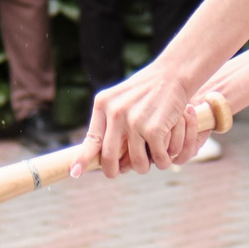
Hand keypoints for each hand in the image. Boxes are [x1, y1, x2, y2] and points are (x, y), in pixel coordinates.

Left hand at [78, 61, 203, 178]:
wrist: (173, 74)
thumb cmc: (147, 89)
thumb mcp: (120, 98)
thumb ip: (109, 120)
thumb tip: (97, 152)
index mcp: (103, 104)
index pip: (91, 139)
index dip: (83, 159)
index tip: (75, 172)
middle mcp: (115, 113)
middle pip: (109, 157)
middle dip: (113, 171)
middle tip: (117, 173)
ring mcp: (134, 122)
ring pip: (137, 162)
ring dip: (143, 167)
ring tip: (149, 162)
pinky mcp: (154, 129)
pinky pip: (157, 158)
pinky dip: (163, 160)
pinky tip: (166, 155)